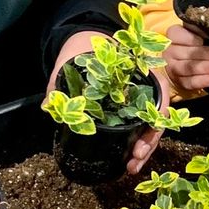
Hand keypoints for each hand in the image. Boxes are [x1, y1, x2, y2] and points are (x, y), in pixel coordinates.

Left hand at [47, 29, 168, 174]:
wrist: (85, 40)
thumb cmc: (85, 46)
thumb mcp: (73, 58)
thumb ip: (60, 80)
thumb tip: (48, 105)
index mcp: (142, 71)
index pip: (160, 99)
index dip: (154, 123)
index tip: (140, 143)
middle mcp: (147, 86)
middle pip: (157, 118)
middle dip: (148, 144)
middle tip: (134, 162)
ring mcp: (140, 99)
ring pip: (150, 127)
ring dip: (143, 149)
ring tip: (131, 168)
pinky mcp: (130, 109)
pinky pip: (139, 127)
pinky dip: (135, 144)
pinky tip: (126, 160)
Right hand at [161, 23, 208, 93]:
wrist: (193, 63)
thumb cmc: (198, 45)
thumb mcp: (198, 35)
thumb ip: (201, 32)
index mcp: (173, 36)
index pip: (175, 33)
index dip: (189, 38)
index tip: (202, 41)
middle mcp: (169, 51)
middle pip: (182, 52)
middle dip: (202, 54)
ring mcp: (172, 67)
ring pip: (185, 68)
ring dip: (203, 67)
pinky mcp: (179, 81)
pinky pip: (188, 82)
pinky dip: (201, 81)